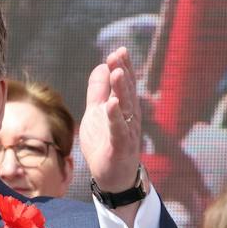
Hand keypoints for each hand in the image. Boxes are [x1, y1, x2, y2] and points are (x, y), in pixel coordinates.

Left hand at [78, 47, 143, 193]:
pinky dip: (116, 117)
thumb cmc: (105, 143)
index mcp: (124, 108)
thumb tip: (101, 66)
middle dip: (123, 72)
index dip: (122, 67)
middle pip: (127, 91)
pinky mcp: (121, 147)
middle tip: (118, 54)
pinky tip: (112, 104)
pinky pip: (119, 130)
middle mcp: (129, 117)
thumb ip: (98, 91)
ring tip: (117, 72)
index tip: (118, 51)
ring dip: (122, 90)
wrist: (112, 177)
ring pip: (126, 108)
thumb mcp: (97, 113)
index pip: (125, 84)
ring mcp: (127, 132)